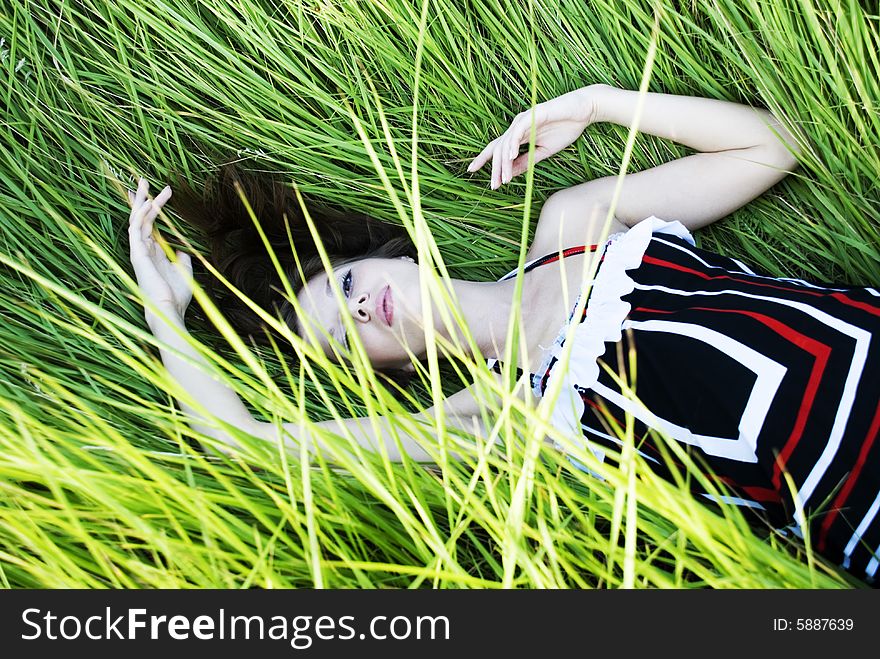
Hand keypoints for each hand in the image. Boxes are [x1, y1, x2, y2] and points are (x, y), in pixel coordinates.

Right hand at [127, 178, 192, 325]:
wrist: (169, 309)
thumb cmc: (176, 295)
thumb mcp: (184, 272)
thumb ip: (182, 259)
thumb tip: (182, 249)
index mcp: (153, 253)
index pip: (149, 226)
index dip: (151, 209)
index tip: (157, 193)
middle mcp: (143, 250)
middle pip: (140, 219)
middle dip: (141, 199)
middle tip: (144, 180)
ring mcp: (138, 251)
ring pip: (137, 219)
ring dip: (141, 201)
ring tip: (146, 182)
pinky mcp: (137, 253)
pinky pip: (136, 229)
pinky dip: (141, 214)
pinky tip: (148, 202)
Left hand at [467, 85, 600, 188]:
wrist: (583, 111)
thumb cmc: (565, 128)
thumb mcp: (544, 152)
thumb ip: (527, 161)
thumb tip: (512, 174)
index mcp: (518, 135)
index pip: (497, 148)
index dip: (484, 158)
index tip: (471, 170)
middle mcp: (517, 126)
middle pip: (498, 148)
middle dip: (495, 169)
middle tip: (494, 186)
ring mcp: (523, 119)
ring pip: (506, 142)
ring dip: (504, 163)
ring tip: (504, 179)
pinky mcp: (533, 115)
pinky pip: (518, 131)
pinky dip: (513, 144)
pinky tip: (511, 157)